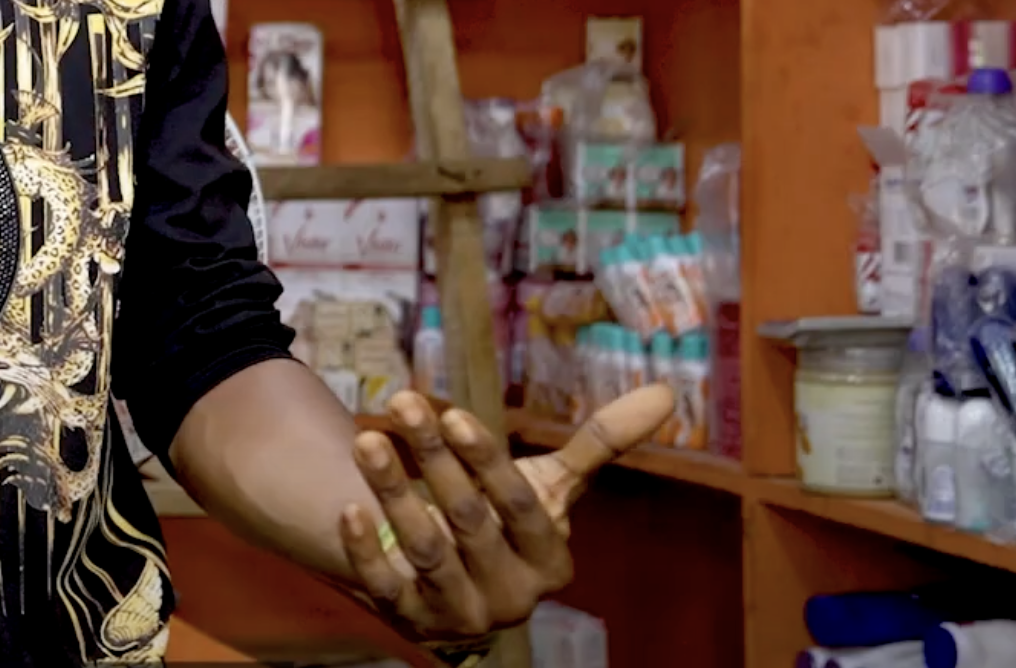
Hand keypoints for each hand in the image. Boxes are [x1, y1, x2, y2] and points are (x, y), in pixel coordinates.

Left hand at [338, 386, 675, 647]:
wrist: (458, 584)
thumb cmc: (505, 525)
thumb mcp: (550, 489)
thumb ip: (598, 447)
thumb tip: (667, 395)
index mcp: (549, 561)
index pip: (519, 507)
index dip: (486, 461)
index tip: (452, 412)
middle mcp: (510, 594)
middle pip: (469, 521)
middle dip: (434, 459)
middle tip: (402, 403)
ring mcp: (459, 612)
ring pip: (426, 550)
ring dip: (394, 492)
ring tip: (366, 441)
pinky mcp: (410, 620)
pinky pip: (385, 587)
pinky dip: (365, 550)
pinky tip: (348, 506)